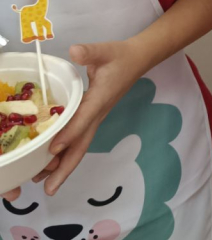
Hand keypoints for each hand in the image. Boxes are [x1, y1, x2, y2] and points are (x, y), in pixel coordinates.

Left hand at [10, 39, 148, 200]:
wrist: (139, 59)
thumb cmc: (121, 55)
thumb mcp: (105, 50)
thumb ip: (90, 52)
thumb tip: (75, 51)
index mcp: (100, 99)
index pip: (83, 120)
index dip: (68, 135)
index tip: (52, 150)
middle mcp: (98, 113)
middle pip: (82, 145)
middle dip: (65, 168)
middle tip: (48, 189)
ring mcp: (97, 117)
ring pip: (80, 146)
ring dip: (64, 166)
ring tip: (44, 183)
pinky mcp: (94, 116)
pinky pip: (79, 139)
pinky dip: (67, 153)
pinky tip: (53, 160)